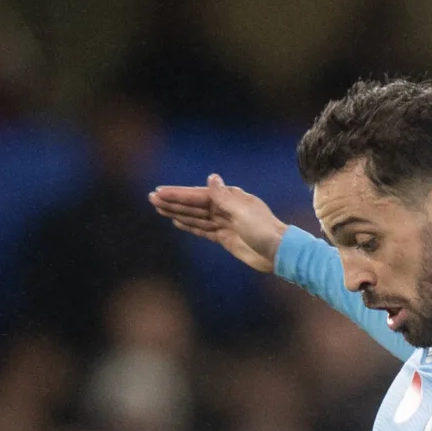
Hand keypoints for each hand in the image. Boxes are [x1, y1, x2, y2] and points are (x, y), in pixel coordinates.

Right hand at [148, 174, 286, 273]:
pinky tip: (177, 221)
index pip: (198, 195)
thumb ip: (224, 197)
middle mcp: (225, 208)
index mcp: (230, 198)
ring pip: (195, 216)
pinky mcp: (225, 237)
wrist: (279, 252)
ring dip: (177, 212)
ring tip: (159, 208)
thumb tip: (212, 178)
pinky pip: (203, 229)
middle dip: (173, 201)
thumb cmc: (265, 230)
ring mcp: (224, 223)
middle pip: (193, 204)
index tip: (160, 192)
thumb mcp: (243, 212)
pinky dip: (189, 225)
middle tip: (152, 198)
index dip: (178, 194)